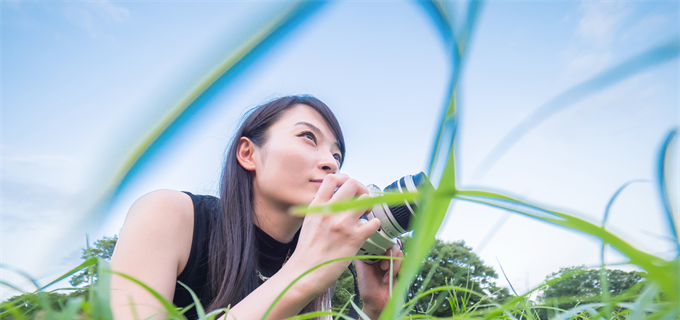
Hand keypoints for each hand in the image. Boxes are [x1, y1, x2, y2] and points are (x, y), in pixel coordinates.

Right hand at [286, 174, 380, 296]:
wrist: (304, 273)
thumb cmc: (307, 251)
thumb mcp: (309, 222)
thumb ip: (321, 208)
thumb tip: (335, 199)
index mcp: (317, 206)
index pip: (332, 178)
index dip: (343, 179)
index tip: (347, 189)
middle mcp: (330, 212)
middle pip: (352, 184)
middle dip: (360, 189)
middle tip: (360, 200)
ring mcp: (343, 224)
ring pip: (366, 199)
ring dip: (369, 205)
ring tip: (365, 214)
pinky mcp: (354, 239)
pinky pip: (374, 222)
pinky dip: (374, 224)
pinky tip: (368, 229)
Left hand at [354, 244, 403, 318]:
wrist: (377, 304)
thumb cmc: (368, 288)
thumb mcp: (361, 268)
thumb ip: (362, 254)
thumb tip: (360, 240)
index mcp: (375, 254)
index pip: (381, 241)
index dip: (381, 241)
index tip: (378, 247)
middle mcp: (385, 257)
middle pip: (392, 244)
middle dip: (388, 254)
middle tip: (382, 267)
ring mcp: (394, 263)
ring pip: (399, 252)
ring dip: (392, 263)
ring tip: (385, 276)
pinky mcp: (402, 269)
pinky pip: (405, 261)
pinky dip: (398, 268)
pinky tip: (390, 279)